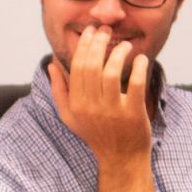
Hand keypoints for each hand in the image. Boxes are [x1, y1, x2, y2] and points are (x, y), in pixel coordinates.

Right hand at [49, 26, 161, 191]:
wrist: (121, 159)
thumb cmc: (96, 134)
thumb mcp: (70, 116)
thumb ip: (59, 90)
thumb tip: (51, 65)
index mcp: (75, 104)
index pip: (77, 68)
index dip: (84, 46)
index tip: (91, 32)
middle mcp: (91, 107)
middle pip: (92, 66)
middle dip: (99, 44)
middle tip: (107, 32)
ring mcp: (112, 111)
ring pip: (112, 72)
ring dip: (119, 53)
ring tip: (125, 45)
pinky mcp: (133, 114)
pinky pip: (136, 84)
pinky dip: (138, 67)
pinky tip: (140, 59)